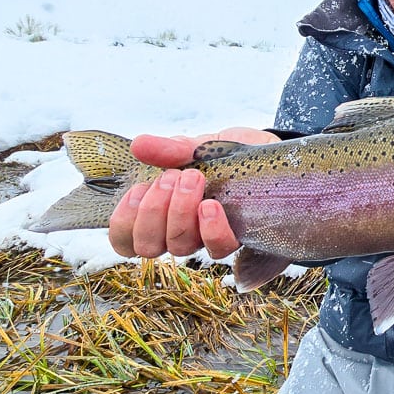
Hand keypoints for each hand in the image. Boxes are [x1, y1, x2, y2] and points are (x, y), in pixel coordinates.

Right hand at [108, 127, 279, 259]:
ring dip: (179, 213)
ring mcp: (209, 238)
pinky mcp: (240, 238)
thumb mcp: (196, 146)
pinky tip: (211, 205)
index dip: (123, 223)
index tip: (137, 190)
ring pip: (179, 247)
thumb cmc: (228, 154)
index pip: (125, 240)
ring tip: (192, 179)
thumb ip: (169, 149)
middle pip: (148, 246)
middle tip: (172, 178)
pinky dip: (210, 227)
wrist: (270, 154)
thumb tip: (139, 144)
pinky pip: (219, 248)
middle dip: (153, 211)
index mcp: (161, 213)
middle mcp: (181, 232)